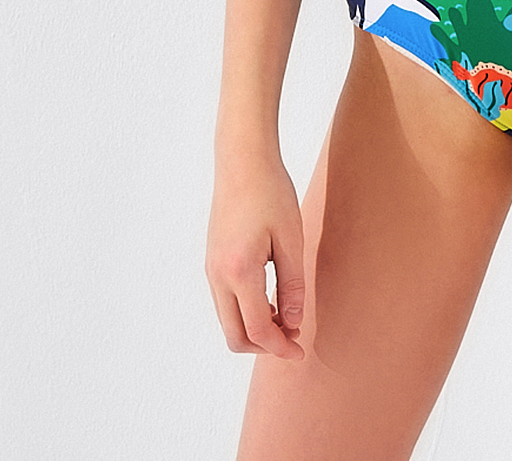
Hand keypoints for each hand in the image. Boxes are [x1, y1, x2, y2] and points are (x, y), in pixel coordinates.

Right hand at [204, 153, 306, 359]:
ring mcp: (210, 269)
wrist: (242, 160)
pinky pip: (225, 301)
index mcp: (239, 271)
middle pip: (235, 335)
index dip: (280, 347)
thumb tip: (293, 322)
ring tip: (286, 316)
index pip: (256, 329)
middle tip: (294, 337)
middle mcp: (218, 275)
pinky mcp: (212, 260)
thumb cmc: (271, 192)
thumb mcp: (291, 238)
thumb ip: (292, 284)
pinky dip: (245, 311)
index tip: (301, 351)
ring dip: (254, 329)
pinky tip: (270, 298)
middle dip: (264, 346)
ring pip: (228, 320)